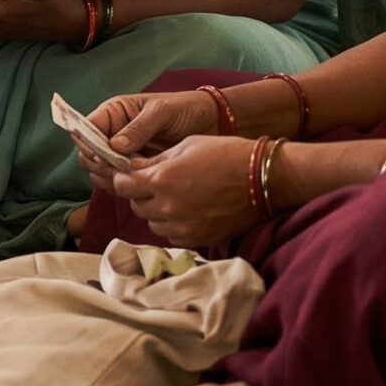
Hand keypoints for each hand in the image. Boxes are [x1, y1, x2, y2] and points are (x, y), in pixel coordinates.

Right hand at [77, 88, 222, 191]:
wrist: (211, 123)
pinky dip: (123, 186)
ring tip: (132, 179)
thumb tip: (115, 146)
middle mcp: (112, 133)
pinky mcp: (134, 169)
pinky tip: (138, 186)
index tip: (103, 157)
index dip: (89, 144)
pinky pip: (118, 181)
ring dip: (110, 178)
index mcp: (113, 113)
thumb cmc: (184, 109)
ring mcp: (122, 154)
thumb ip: (138, 128)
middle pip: (89, 153)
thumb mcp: (161, 112)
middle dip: (99, 164)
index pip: (86, 128)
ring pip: (100, 171)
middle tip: (120, 172)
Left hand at [108, 135, 268, 247]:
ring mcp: (183, 227)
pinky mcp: (198, 239)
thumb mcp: (186, 146)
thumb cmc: (226, 153)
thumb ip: (156, 160)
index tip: (131, 173)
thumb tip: (132, 168)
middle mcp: (167, 207)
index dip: (123, 177)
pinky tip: (188, 210)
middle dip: (140, 193)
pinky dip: (173, 224)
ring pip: (152, 223)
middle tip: (156, 183)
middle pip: (135, 205)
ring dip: (156, 211)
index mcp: (161, 180)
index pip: (121, 185)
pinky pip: (172, 235)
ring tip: (175, 196)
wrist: (264, 178)